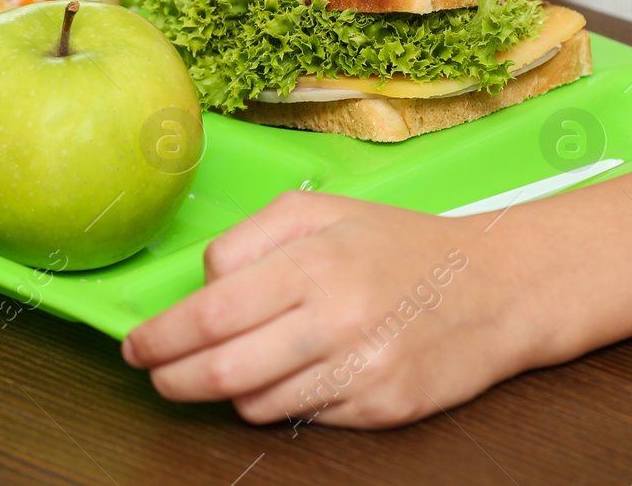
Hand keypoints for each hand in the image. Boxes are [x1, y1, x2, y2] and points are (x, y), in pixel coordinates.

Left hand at [121, 190, 530, 428]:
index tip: (134, 345)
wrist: (496, 287)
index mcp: (314, 263)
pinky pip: (301, 419)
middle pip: (222, 369)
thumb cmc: (396, 243)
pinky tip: (287, 375)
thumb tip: (197, 287)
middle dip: (171, 378)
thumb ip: (246, 241)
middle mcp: (337, 320)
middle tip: (152, 373)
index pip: (210, 312)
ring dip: (223, 391)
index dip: (160, 337)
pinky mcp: (384, 410)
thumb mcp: (318, 212)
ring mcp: (363, 371)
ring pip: (255, 403)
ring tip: (222, 368)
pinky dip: (277, 402)